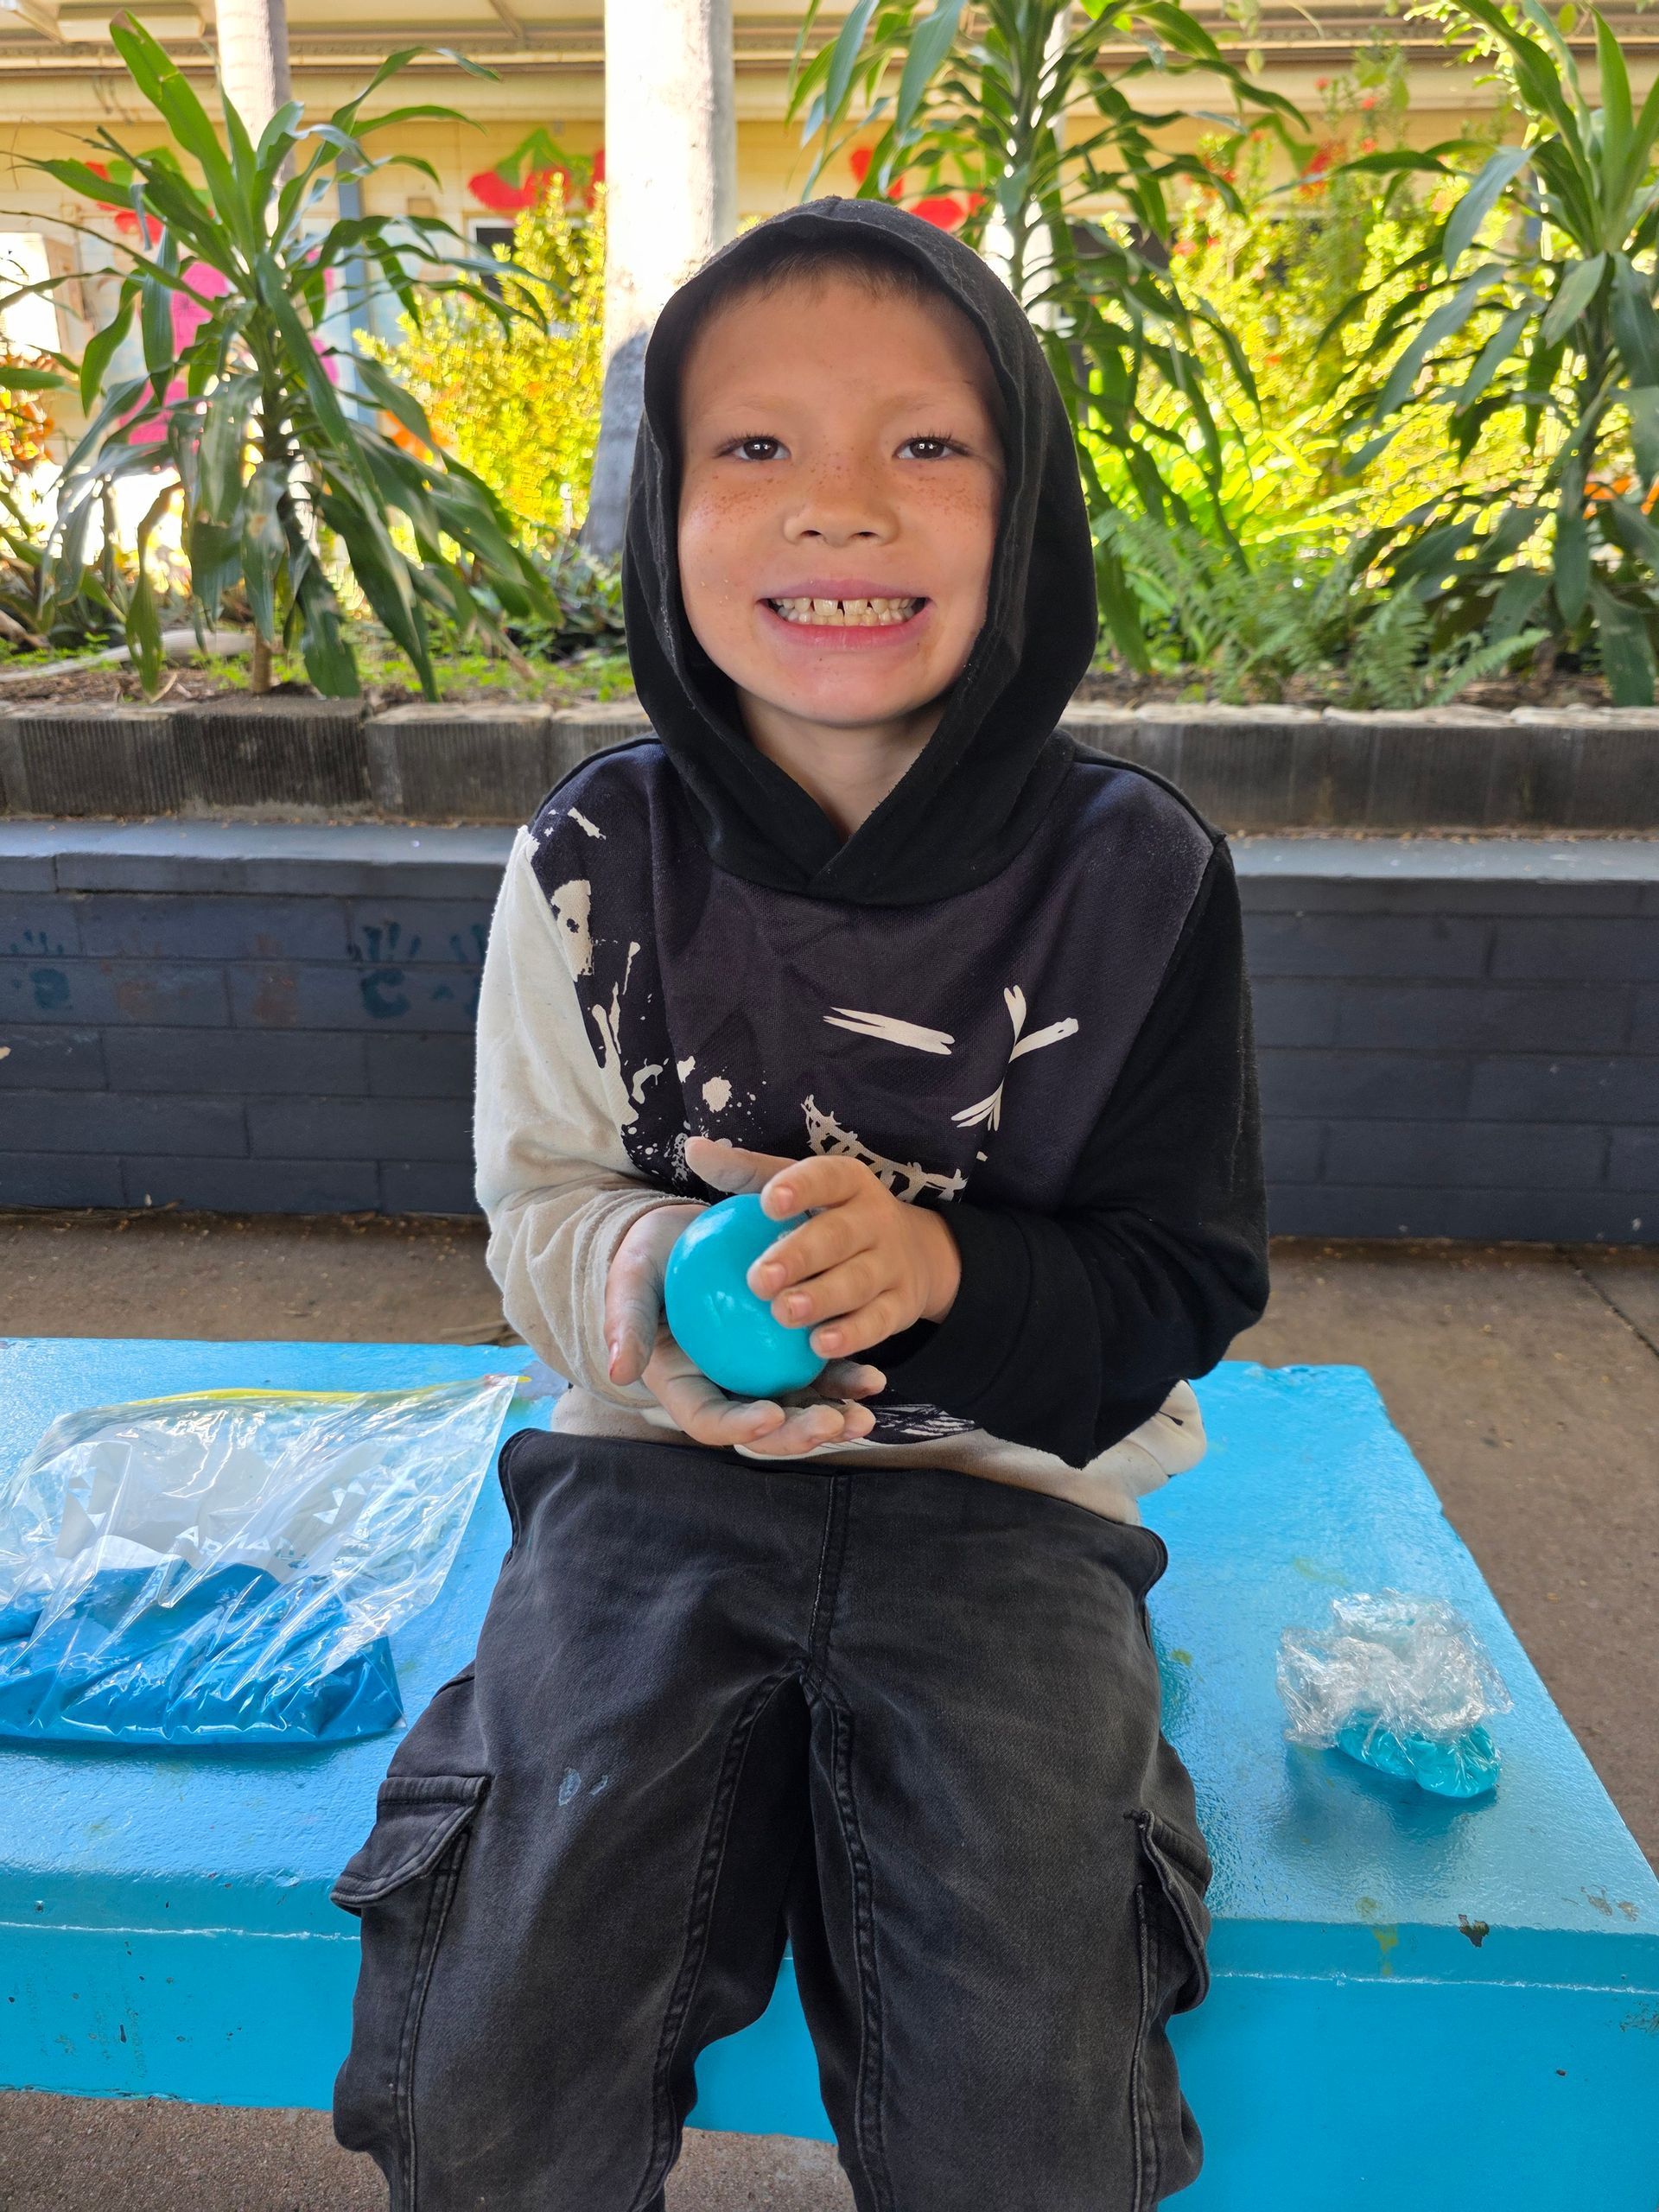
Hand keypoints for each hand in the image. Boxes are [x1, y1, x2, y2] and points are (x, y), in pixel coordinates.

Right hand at [604, 1199, 887, 1456]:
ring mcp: (760, 1374)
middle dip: (798, 1434)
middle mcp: (727, 1390)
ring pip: (799, 1407)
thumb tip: (619, 1370)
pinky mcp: (788, 1351)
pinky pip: (821, 1372)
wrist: (681, 1235)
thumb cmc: (648, 1261)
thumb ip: (627, 1324)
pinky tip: (875, 1379)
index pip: (710, 1421)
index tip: (769, 1415)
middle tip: (833, 1425)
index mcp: (686, 1387)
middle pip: (763, 1428)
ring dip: (833, 1417)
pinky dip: (847, 1379)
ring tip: (863, 1416)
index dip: (739, 1428)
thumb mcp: (630, 1284)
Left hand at [686, 1136, 960, 1360]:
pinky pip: (878, 1322)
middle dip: (801, 1256)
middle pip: (838, 1235)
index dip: (800, 1188)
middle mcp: (875, 1219)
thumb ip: (745, 1172)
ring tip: (785, 1313)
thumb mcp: (796, 1186)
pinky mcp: (901, 1306)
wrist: (914, 1254)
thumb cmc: (830, 1217)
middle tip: (759, 1280)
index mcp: (848, 1183)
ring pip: (858, 1282)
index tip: (769, 1202)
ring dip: (823, 1298)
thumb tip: (693, 1150)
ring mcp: (891, 1264)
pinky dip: (853, 1335)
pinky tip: (820, 1346)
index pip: (825, 1178)